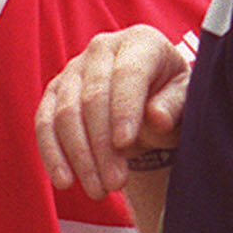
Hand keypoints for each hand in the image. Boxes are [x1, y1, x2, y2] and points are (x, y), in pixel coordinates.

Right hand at [35, 25, 189, 199]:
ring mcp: (74, 69)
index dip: (124, 109)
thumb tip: (157, 117)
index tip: (125, 144)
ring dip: (80, 156)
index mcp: (141, 41)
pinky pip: (45, 123)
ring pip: (66, 113)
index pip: (127, 74)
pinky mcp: (55, 92)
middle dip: (102, 144)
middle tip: (116, 182)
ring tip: (99, 190)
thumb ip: (175, 105)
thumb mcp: (187, 99)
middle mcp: (103, 47)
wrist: (151, 100)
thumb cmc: (173, 98)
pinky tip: (65, 181)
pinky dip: (52, 154)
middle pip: (93, 96)